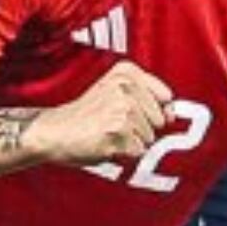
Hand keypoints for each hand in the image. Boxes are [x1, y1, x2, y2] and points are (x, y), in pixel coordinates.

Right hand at [29, 60, 173, 168]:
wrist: (54, 131)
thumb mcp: (116, 95)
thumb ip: (149, 101)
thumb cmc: (85, 117)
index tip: (127, 112)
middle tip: (112, 124)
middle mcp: (127, 86)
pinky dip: (124, 154)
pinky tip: (105, 143)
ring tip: (107, 133)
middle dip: (141, 129)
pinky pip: (138, 152)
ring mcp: (123, 109)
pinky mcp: (119, 132)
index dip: (151, 112)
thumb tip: (172, 115)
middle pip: (159, 120)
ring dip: (131, 142)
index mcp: (127, 72)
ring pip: (150, 138)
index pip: (166, 97)